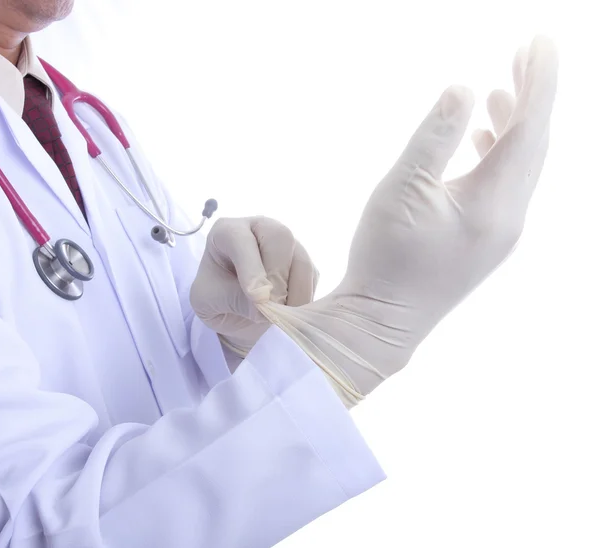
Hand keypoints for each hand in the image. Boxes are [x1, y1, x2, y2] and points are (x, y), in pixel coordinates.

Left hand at [190, 216, 318, 356]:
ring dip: (294, 292)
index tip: (257, 298)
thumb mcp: (209, 302)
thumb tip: (266, 306)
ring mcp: (285, 244)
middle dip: (277, 275)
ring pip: (301, 259)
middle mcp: (259, 229)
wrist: (232, 312)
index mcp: (227, 232)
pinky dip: (303, 298)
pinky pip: (311, 277)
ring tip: (278, 315)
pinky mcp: (302, 263)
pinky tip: (287, 312)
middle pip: (280, 237)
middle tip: (270, 307)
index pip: (241, 239)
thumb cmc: (213, 299)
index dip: (251, 268)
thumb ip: (235, 300)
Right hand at [254, 36, 557, 406]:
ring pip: (520, 168)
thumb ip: (435, 136)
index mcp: (494, 202)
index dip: (538, 81)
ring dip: (514, 127)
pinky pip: (505, 188)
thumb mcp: (403, 189)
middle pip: (533, 145)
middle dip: (532, 97)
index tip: (541, 42)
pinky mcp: (483, 243)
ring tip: (502, 92)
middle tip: (526, 56)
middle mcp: (508, 218)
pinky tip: (480, 143)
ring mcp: (499, 234)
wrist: (382, 320)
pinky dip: (498, 157)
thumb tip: (463, 90)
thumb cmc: (386, 258)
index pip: (529, 128)